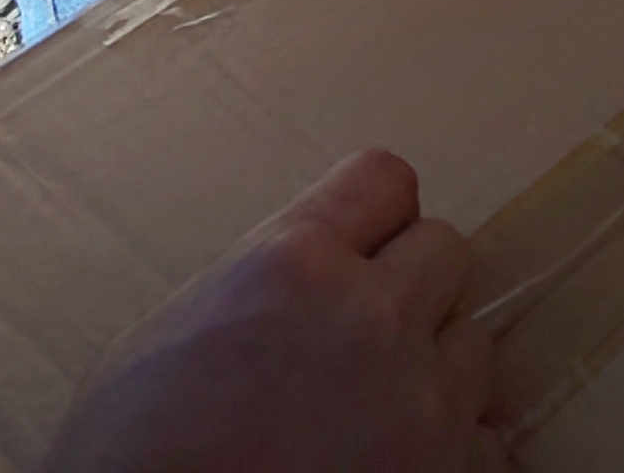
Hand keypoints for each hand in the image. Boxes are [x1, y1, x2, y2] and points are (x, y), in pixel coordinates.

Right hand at [46, 149, 505, 472]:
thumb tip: (301, 271)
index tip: (360, 245)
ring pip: (474, 343)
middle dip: (409, 286)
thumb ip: (260, 281)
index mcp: (294, 265)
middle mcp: (371, 318)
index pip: (386, 180)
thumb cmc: (133, 453)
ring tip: (378, 407)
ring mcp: (421, 403)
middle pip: (445, 252)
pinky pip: (490, 439)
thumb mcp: (172, 331)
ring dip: (435, 366)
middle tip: (363, 334)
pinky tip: (402, 461)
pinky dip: (456, 449)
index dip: (372, 215)